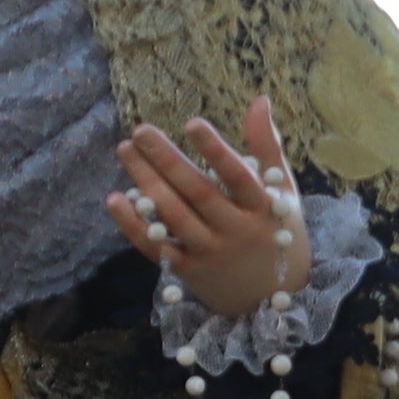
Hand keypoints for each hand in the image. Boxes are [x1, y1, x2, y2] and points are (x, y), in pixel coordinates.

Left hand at [108, 97, 303, 320]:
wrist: (272, 299)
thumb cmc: (277, 232)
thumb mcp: (283, 191)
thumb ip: (267, 145)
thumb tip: (259, 99)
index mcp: (263, 208)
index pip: (238, 176)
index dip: (215, 150)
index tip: (192, 122)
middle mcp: (236, 232)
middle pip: (197, 193)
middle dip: (167, 160)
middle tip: (141, 130)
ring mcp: (210, 254)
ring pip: (174, 217)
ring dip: (146, 183)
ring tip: (126, 150)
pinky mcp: (188, 272)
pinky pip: (156, 247)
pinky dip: (133, 225)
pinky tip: (116, 198)